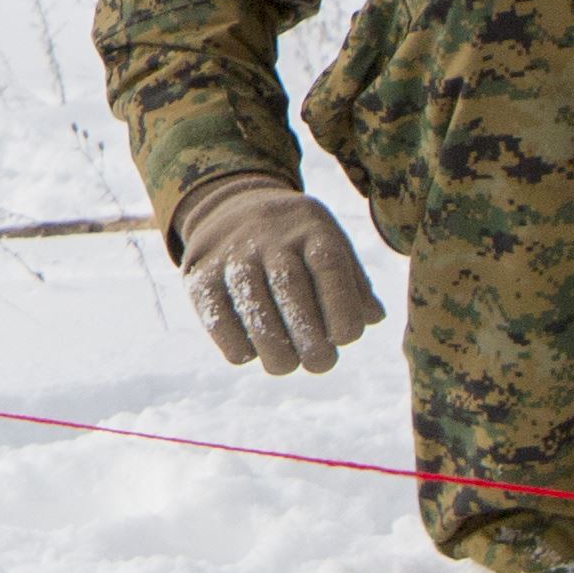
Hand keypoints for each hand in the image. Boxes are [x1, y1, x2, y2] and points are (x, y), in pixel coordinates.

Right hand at [171, 171, 384, 374]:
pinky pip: (215, 314)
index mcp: (312, 228)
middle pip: (289, 285)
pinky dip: (234, 342)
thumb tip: (373, 318)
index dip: (340, 308)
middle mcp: (270, 235)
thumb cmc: (298, 242)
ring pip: (251, 301)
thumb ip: (355, 285)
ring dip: (272, 344)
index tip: (345, 339)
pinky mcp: (200, 273)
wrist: (233, 207)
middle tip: (319, 364)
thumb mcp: (330, 246)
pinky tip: (250, 354)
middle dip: (308, 335)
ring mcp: (232, 253)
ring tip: (285, 365)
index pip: (329, 266)